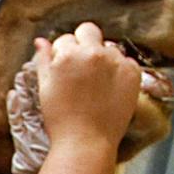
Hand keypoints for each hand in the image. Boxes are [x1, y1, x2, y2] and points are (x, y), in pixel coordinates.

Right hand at [32, 22, 140, 148]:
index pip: (66, 39)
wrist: (86, 142)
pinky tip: (110, 90)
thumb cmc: (61, 118)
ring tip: (97, 85)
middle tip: (82, 69)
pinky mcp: (133, 73)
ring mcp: (116, 61)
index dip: (64, 53)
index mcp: (69, 53)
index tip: (66, 71)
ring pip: (108, 47)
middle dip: (84, 43)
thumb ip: (44, 60)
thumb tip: (41, 41)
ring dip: (103, 59)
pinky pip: (126, 62)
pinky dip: (119, 72)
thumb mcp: (45, 87)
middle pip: (89, 31)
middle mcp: (93, 52)